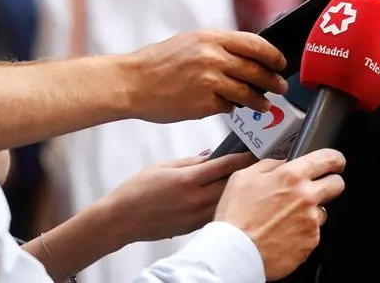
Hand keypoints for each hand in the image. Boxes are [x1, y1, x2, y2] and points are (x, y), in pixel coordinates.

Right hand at [96, 152, 255, 245]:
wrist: (121, 220)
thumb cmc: (138, 190)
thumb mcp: (164, 166)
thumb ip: (192, 161)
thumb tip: (213, 155)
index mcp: (188, 179)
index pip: (225, 165)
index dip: (244, 157)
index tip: (256, 152)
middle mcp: (195, 199)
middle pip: (232, 185)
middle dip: (246, 174)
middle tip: (258, 165)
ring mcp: (195, 216)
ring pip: (227, 202)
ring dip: (238, 192)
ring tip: (247, 182)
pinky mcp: (193, 228)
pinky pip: (216, 214)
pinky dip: (224, 205)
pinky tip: (228, 199)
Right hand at [121, 30, 286, 122]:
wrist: (131, 82)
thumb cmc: (159, 63)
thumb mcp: (191, 42)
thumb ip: (219, 46)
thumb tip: (249, 56)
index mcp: (212, 38)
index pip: (256, 44)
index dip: (273, 56)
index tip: (280, 63)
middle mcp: (214, 57)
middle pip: (256, 70)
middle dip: (273, 81)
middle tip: (281, 87)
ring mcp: (210, 81)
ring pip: (247, 93)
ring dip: (260, 101)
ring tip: (265, 105)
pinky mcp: (204, 103)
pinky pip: (228, 107)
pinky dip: (232, 108)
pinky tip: (231, 108)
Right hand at [215, 148, 345, 279]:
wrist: (234, 253)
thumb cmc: (235, 217)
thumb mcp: (243, 178)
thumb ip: (269, 165)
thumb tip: (282, 162)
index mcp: (291, 176)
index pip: (328, 159)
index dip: (335, 159)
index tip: (335, 163)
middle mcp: (306, 196)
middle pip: (337, 184)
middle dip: (330, 183)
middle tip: (317, 189)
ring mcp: (311, 220)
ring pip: (324, 211)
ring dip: (311, 212)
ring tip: (287, 219)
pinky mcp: (311, 241)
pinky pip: (314, 233)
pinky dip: (303, 232)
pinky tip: (284, 234)